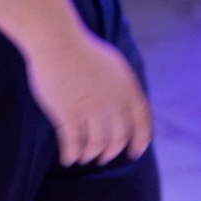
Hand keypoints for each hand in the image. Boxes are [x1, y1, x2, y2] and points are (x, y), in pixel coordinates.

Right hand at [23, 29, 151, 165]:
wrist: (58, 42)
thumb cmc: (83, 53)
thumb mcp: (114, 67)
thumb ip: (123, 88)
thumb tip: (129, 108)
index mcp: (127, 87)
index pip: (142, 120)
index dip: (141, 140)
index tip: (135, 153)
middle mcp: (113, 100)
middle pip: (118, 137)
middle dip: (111, 152)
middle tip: (103, 158)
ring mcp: (91, 107)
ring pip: (96, 144)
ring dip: (90, 154)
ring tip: (83, 157)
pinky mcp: (68, 112)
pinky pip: (73, 144)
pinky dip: (71, 154)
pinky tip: (67, 158)